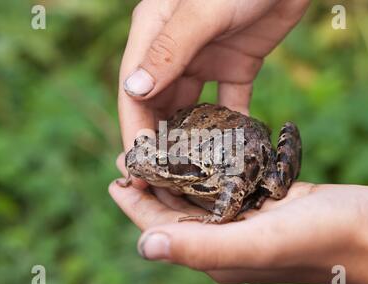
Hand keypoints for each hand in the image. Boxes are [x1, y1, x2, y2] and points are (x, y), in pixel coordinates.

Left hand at [109, 155, 367, 283]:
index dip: (135, 203)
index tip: (116, 174)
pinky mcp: (264, 204)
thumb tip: (144, 245)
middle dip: (151, 184)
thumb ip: (201, 246)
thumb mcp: (259, 240)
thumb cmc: (324, 238)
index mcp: (216, 254)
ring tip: (158, 147)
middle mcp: (226, 241)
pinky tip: (202, 149)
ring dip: (177, 173)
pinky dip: (208, 168)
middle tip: (131, 154)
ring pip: (198, 197)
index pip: (161, 228)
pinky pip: (225, 186)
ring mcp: (245, 222)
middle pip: (176, 211)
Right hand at [118, 0, 309, 187]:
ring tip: (193, 174)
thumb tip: (132, 91)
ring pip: (190, 109)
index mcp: (153, 35)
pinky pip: (228, 102)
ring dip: (190, 139)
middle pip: (158, 105)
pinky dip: (228, 126)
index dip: (134, 131)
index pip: (133, 91)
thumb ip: (169, 50)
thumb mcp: (202, 10)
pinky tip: (231, 151)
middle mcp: (174, 51)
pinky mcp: (236, 66)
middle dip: (158, 143)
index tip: (138, 168)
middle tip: (163, 181)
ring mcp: (205, 60)